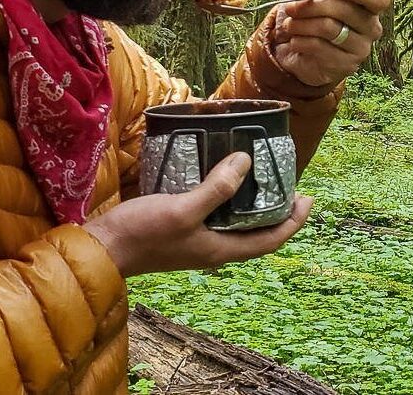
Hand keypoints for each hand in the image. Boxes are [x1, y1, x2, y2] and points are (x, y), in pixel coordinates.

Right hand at [85, 153, 312, 277]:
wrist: (104, 249)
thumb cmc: (144, 233)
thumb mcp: (183, 209)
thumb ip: (216, 189)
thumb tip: (246, 163)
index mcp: (220, 249)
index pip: (269, 240)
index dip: (292, 222)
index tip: (308, 198)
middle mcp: (212, 248)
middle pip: (255, 233)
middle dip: (275, 211)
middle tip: (286, 183)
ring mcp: (195, 240)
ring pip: (234, 224)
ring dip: (250, 204)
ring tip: (257, 177)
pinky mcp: (180, 229)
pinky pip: (213, 214)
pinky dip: (224, 198)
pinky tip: (217, 177)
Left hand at [273, 0, 390, 87]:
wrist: (289, 46)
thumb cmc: (306, 13)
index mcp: (369, 6)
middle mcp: (371, 28)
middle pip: (346, 10)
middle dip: (311, 5)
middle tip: (290, 8)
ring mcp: (361, 49)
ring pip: (329, 28)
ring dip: (301, 24)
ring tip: (290, 25)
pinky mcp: (346, 66)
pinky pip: (320, 47)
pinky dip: (300, 40)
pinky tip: (295, 41)